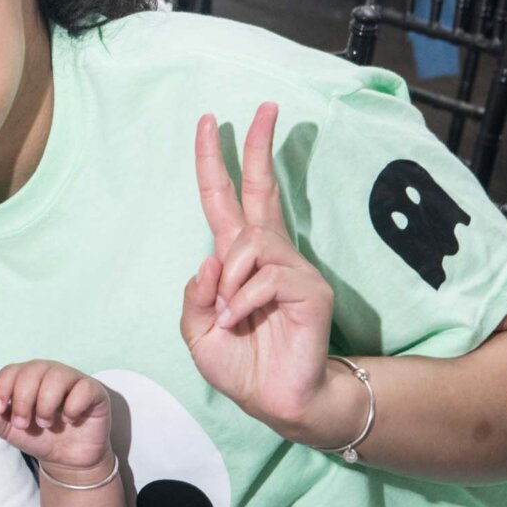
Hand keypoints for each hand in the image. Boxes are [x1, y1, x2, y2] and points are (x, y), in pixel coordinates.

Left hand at [0, 361, 113, 478]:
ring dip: (46, 404)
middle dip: (22, 400)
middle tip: (23, 424)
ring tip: (45, 424)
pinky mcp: (94, 391)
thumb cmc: (39, 438)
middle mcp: (49, 373)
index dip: (1, 389)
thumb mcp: (11, 431)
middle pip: (32, 371)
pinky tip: (70, 420)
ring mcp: (73, 379)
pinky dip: (72, 406)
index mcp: (26, 378)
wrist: (68, 459)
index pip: (10, 371)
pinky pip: (83, 388)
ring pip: (57, 376)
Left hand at [180, 104, 337, 435]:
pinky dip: (244, 303)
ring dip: (230, 283)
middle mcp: (267, 255)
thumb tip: (211, 257)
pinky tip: (243, 323)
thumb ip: (196, 295)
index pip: (227, 200)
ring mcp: (293, 268)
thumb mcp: (197, 331)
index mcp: (237, 260)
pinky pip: (266, 278)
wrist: (276, 400)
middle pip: (262, 190)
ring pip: (250, 247)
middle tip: (264, 106)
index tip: (211, 123)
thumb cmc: (241, 365)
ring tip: (233, 318)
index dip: (217, 163)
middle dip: (257, 147)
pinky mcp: (310, 288)